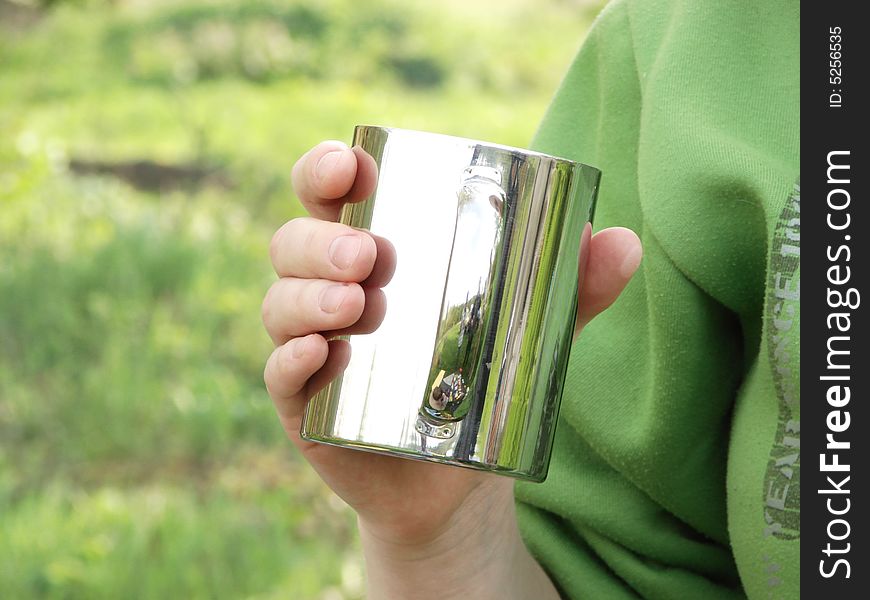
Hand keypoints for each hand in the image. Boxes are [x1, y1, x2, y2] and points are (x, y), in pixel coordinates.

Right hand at [262, 140, 641, 597]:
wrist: (456, 483)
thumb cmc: (483, 387)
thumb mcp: (531, 335)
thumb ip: (575, 291)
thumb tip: (625, 239)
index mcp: (371, 256)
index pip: (331, 199)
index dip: (325, 169)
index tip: (351, 165)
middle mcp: (330, 293)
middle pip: (294, 244)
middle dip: (322, 240)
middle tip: (371, 257)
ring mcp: (313, 349)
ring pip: (281, 304)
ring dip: (307, 296)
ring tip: (356, 304)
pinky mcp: (305, 407)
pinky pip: (279, 376)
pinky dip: (291, 360)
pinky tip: (322, 353)